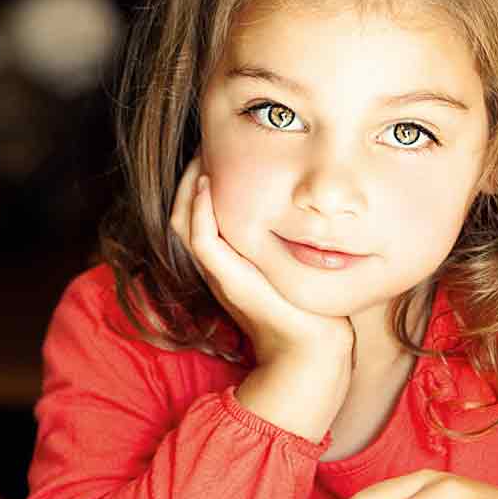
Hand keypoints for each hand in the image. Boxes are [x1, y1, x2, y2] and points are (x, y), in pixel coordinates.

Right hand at [167, 155, 353, 365]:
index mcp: (227, 264)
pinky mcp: (231, 283)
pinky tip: (206, 187)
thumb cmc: (312, 311)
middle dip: (188, 178)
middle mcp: (218, 269)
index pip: (195, 217)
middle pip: (182, 215)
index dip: (196, 185)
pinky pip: (201, 241)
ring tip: (201, 158)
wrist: (315, 353)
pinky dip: (199, 212)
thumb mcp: (293, 265)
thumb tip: (303, 209)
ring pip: (183, 224)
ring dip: (188, 188)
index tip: (213, 153)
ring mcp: (221, 276)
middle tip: (202, 145)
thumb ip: (286, 241)